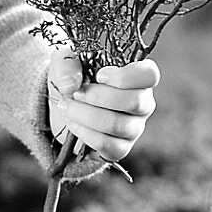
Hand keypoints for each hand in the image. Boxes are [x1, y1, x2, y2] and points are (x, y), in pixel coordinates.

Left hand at [47, 55, 159, 170]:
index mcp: (136, 77)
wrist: (62, 107)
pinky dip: (85, 134)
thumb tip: (71, 83)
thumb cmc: (72, 79)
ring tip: (66, 107)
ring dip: (86, 115)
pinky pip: (108, 145)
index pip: (149, 74)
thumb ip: (66, 63)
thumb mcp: (64, 62)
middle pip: (135, 101)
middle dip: (98, 97)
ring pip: (118, 125)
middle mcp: (142, 103)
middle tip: (75, 93)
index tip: (99, 75)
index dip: (126, 76)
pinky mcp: (120, 148)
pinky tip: (73, 124)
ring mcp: (133, 128)